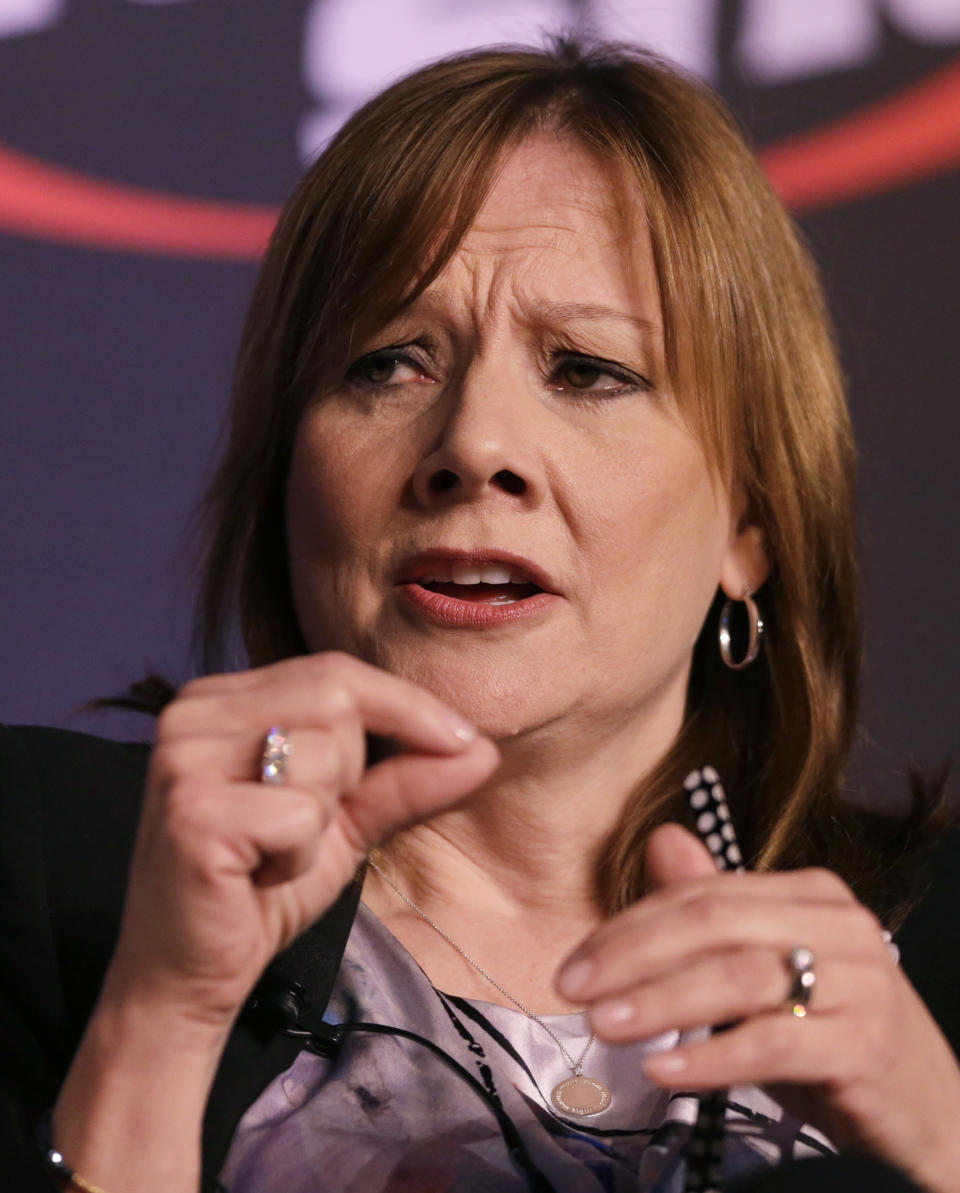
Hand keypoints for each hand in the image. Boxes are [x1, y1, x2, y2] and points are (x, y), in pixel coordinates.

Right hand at [104, 652, 497, 1029]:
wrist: (188, 975)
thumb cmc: (261, 889)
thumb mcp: (346, 822)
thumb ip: (406, 779)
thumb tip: (481, 747)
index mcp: (221, 698)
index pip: (336, 671)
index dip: (407, 704)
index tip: (463, 739)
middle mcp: (193, 713)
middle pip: (336, 697)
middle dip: (354, 768)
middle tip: (315, 823)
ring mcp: (184, 758)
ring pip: (325, 752)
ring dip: (324, 819)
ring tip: (277, 850)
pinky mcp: (191, 812)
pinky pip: (300, 814)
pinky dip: (300, 855)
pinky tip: (260, 873)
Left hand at [556, 824, 959, 1191]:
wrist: (927, 1113)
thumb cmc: (833, 1036)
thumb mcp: (768, 970)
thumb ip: (714, 909)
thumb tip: (661, 839)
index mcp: (810, 894)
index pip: (703, 895)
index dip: (631, 924)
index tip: (576, 960)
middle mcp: (839, 924)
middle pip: (715, 924)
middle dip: (632, 954)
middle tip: (573, 987)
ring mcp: (859, 983)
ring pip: (739, 978)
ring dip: (660, 1002)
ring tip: (604, 1024)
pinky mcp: (865, 1045)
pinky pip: (772, 1044)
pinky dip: (710, 1057)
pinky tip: (664, 1070)